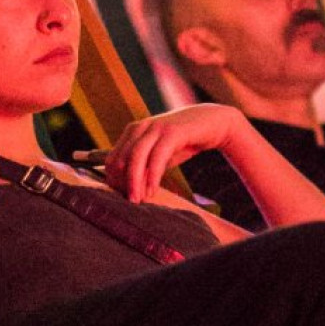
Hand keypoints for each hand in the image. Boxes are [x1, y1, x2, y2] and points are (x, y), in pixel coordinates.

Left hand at [99, 103, 243, 203]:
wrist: (211, 123)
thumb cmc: (182, 142)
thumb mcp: (159, 155)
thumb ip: (144, 167)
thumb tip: (128, 189)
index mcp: (133, 131)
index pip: (112, 159)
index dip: (114, 180)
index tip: (123, 197)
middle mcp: (141, 127)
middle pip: (120, 159)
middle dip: (122, 183)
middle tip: (130, 202)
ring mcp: (156, 128)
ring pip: (136, 156)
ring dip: (134, 181)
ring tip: (138, 200)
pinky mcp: (173, 132)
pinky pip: (157, 156)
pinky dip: (153, 175)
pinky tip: (152, 190)